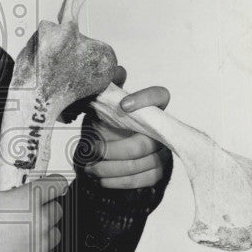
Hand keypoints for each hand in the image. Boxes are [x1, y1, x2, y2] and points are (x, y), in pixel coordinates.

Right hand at [0, 166, 67, 251]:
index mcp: (28, 200)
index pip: (58, 184)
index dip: (53, 183)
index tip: (50, 186)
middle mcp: (40, 222)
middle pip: (57, 209)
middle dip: (44, 208)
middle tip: (26, 213)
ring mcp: (41, 245)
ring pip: (55, 233)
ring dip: (44, 232)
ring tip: (24, 234)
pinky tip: (27, 251)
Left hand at [79, 66, 171, 188]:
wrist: (107, 159)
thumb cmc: (105, 127)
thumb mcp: (100, 107)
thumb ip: (107, 89)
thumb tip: (115, 70)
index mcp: (150, 109)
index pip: (160, 96)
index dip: (145, 99)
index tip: (123, 105)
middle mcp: (162, 131)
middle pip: (143, 144)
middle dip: (113, 150)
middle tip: (91, 151)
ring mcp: (162, 154)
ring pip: (138, 165)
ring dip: (108, 168)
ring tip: (88, 167)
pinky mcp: (157, 174)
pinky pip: (137, 181)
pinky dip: (114, 181)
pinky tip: (100, 179)